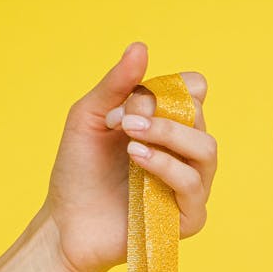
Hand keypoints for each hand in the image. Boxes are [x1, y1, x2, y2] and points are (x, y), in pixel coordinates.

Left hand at [42, 43, 215, 271]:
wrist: (66, 224)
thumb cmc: (79, 173)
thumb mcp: (91, 117)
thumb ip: (116, 85)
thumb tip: (141, 47)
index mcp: (167, 126)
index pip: (195, 92)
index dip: (170, 87)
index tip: (128, 101)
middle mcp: (184, 154)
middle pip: (200, 117)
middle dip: (161, 112)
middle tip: (122, 122)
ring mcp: (189, 188)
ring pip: (206, 150)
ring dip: (169, 136)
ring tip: (131, 140)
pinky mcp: (187, 219)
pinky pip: (193, 185)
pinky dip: (167, 168)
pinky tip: (137, 161)